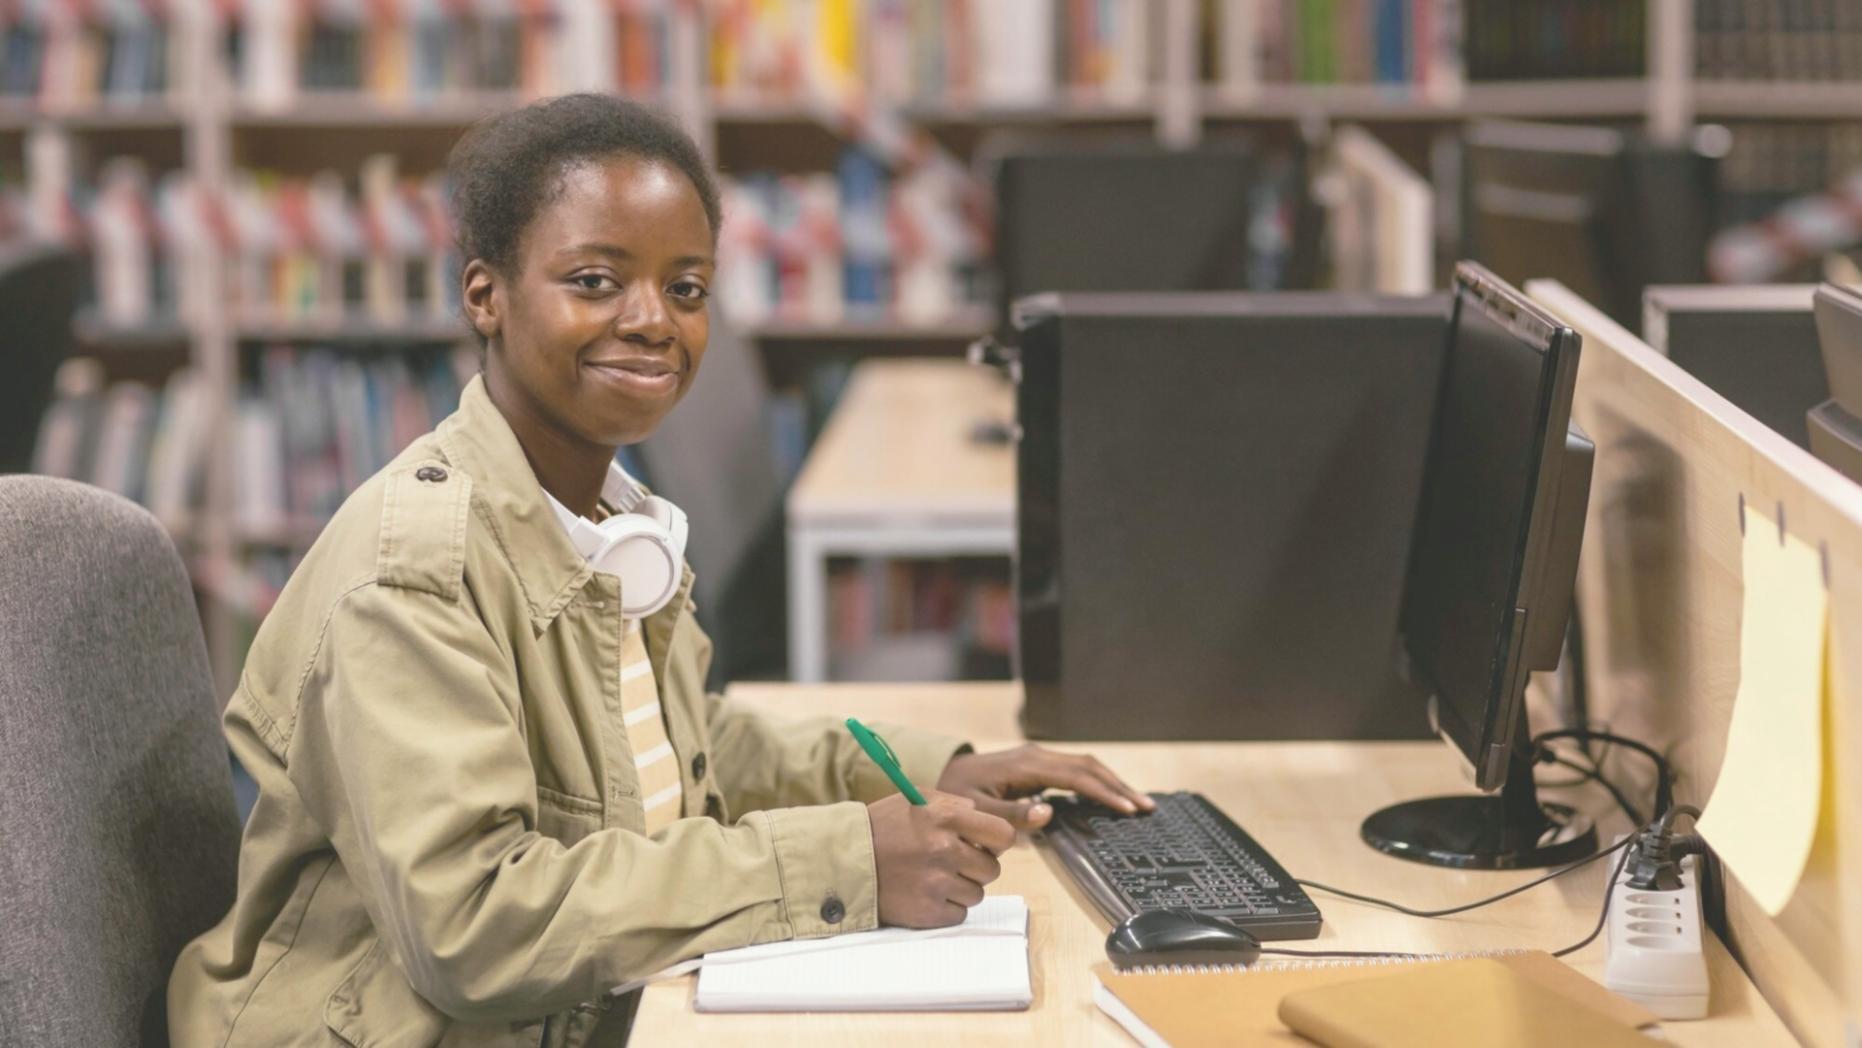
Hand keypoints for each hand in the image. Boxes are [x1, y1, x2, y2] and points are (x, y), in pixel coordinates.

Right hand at [867, 791, 1014, 927]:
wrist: (842, 861)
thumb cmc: (882, 827)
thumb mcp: (916, 800)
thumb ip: (954, 803)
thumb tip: (981, 816)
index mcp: (946, 818)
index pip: (1003, 835)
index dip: (997, 842)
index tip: (985, 845)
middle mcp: (945, 850)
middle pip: (992, 869)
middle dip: (976, 867)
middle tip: (951, 863)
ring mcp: (936, 883)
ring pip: (976, 894)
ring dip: (960, 888)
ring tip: (932, 877)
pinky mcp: (927, 912)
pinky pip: (958, 914)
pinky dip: (946, 908)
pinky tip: (925, 894)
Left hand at [937, 744, 1155, 829]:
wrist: (940, 774)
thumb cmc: (956, 794)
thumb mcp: (978, 810)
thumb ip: (1011, 814)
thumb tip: (1049, 811)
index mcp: (1027, 764)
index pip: (1077, 777)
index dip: (1105, 793)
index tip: (1128, 810)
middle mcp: (1037, 755)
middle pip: (1089, 766)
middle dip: (1119, 786)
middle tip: (1147, 807)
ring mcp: (1037, 758)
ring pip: (1085, 765)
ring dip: (1112, 783)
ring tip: (1137, 802)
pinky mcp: (1036, 765)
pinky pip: (1074, 771)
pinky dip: (1096, 782)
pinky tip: (1109, 796)